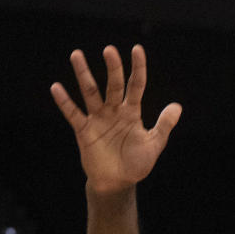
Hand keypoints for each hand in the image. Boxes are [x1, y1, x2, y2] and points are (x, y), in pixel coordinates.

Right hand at [51, 44, 180, 193]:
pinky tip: (57, 87)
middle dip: (112, 68)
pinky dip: (65, 102)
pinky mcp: (84, 130)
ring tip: (77, 55)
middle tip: (110, 50)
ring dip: (84, 75)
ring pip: (90, 93)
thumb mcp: (153, 145)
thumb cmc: (136, 164)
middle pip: (113, 85)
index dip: (137, 68)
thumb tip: (177, 106)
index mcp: (131, 113)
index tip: (137, 49)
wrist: (118, 183)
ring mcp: (98, 119)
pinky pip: (73, 114)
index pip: (135, 86)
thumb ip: (164, 126)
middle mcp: (114, 111)